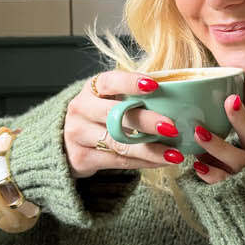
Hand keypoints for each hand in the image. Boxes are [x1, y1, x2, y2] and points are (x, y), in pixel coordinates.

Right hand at [64, 71, 188, 177]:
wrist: (66, 142)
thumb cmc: (99, 116)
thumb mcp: (109, 99)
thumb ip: (134, 96)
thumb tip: (178, 96)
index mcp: (91, 88)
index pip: (109, 81)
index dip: (131, 82)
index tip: (154, 85)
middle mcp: (81, 109)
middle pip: (115, 115)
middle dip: (146, 121)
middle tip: (172, 127)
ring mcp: (78, 135)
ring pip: (119, 143)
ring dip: (150, 149)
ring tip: (174, 153)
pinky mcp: (81, 158)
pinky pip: (119, 161)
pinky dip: (144, 162)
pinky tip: (162, 161)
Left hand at [191, 74, 244, 184]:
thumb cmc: (237, 168)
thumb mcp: (236, 144)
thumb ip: (229, 124)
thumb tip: (211, 93)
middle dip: (241, 118)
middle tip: (229, 100)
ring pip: (237, 158)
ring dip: (219, 145)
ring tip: (199, 132)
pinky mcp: (233, 191)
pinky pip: (223, 181)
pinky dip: (211, 173)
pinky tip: (198, 165)